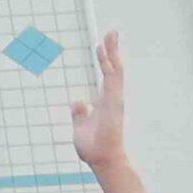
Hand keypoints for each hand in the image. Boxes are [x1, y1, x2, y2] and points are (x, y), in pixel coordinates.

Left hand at [70, 31, 127, 173]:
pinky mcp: (114, 103)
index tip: (102, 46)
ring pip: (115, 70)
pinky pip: (113, 80)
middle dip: (112, 50)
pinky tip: (107, 53)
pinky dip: (110, 65)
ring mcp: (115, 99)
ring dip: (112, 53)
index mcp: (105, 101)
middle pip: (113, 68)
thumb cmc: (93, 147)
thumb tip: (77, 102)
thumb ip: (80, 114)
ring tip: (110, 35)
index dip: (105, 60)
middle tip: (111, 32)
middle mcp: (112, 97)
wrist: (102, 159)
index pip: (106, 75)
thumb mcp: (81, 126)